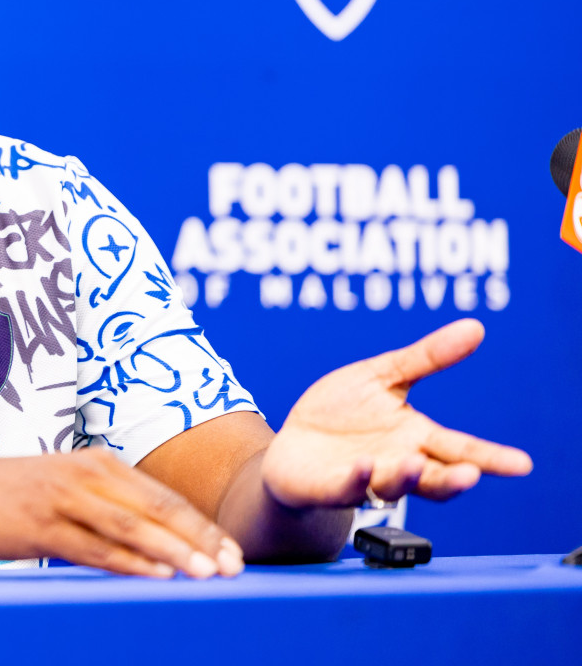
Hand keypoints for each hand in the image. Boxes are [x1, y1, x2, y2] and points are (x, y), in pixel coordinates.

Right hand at [0, 448, 244, 578]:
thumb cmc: (11, 493)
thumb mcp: (65, 489)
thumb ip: (108, 508)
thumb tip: (158, 543)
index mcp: (98, 463)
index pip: (163, 496)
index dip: (202, 525)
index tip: (233, 550)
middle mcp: (86, 475)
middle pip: (156, 509)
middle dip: (200, 539)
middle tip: (234, 566)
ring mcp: (63, 499)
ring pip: (131, 528)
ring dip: (174, 552)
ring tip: (207, 573)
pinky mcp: (41, 525)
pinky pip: (94, 547)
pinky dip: (129, 562)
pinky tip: (155, 575)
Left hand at [261, 318, 532, 507]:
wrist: (292, 446)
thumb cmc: (340, 414)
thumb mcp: (381, 377)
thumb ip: (426, 358)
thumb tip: (475, 327)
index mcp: (415, 437)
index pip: (460, 449)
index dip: (490, 458)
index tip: (522, 464)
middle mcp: (398, 464)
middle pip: (435, 477)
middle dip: (454, 478)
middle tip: (471, 475)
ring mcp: (366, 479)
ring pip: (393, 486)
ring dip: (405, 476)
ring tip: (414, 464)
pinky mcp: (332, 487)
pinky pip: (348, 487)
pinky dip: (357, 478)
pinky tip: (363, 465)